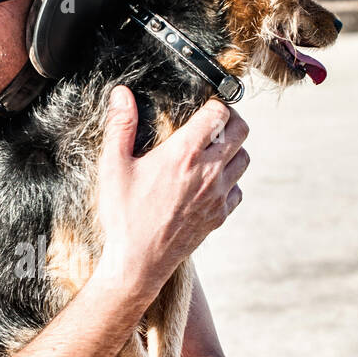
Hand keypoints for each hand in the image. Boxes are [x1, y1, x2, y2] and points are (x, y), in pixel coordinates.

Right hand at [94, 86, 248, 297]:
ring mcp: (217, 196)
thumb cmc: (123, 215)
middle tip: (214, 122)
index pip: (218, 113)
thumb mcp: (113, 166)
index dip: (215, 103)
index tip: (205, 105)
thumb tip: (121, 94)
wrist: (138, 263)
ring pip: (244, 160)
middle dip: (231, 120)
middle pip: (241, 131)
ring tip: (213, 151)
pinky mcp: (220, 216)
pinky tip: (210, 183)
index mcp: (184, 154)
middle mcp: (208, 172)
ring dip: (233, 150)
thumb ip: (120, 126)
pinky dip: (230, 182)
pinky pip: (238, 190)